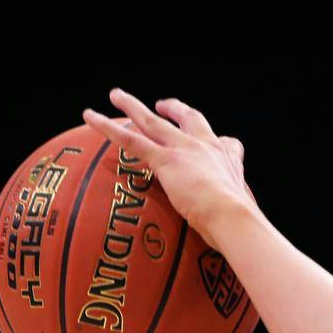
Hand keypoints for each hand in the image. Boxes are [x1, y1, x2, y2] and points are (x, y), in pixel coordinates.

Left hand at [81, 90, 258, 239]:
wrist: (234, 217)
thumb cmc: (239, 225)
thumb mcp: (241, 215)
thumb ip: (233, 218)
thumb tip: (232, 236)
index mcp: (228, 160)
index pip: (224, 143)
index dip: (215, 139)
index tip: (210, 139)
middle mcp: (207, 146)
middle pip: (187, 118)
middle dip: (173, 108)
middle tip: (161, 104)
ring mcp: (184, 149)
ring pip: (152, 121)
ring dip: (132, 106)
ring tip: (116, 95)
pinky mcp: (165, 160)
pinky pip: (130, 140)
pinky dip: (108, 127)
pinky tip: (90, 117)